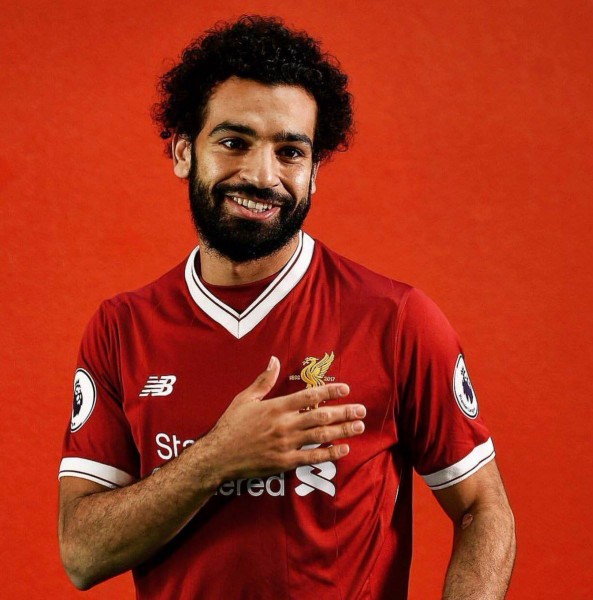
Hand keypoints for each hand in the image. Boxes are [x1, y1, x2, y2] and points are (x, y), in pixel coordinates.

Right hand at [207, 356, 365, 480]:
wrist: (218, 456)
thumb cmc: (231, 425)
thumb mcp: (245, 399)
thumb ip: (263, 380)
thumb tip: (274, 360)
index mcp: (276, 407)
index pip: (309, 396)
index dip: (330, 391)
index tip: (345, 389)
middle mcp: (285, 425)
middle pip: (321, 416)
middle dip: (344, 412)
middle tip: (362, 410)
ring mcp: (286, 444)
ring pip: (320, 436)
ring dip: (343, 431)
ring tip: (359, 426)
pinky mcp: (284, 462)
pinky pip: (312, 457)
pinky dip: (329, 453)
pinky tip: (344, 449)